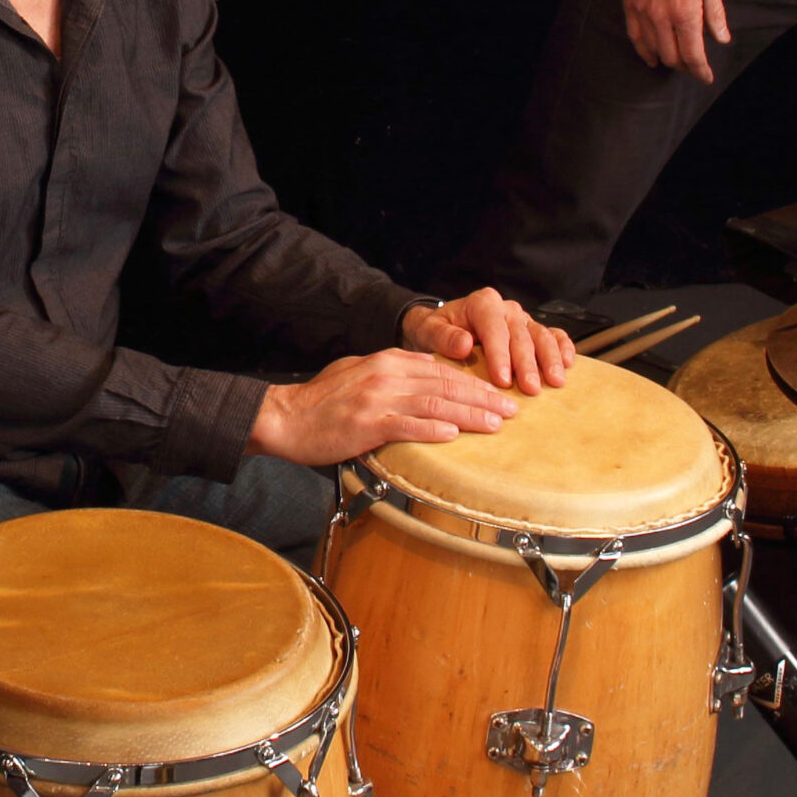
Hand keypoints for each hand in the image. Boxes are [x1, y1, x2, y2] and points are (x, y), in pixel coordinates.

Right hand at [247, 348, 519, 466]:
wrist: (284, 417)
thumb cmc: (320, 400)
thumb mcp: (358, 371)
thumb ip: (392, 368)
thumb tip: (426, 367)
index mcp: (387, 360)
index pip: (441, 370)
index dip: (474, 382)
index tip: (498, 394)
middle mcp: (387, 374)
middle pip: (446, 385)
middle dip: (484, 397)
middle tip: (512, 410)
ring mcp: (377, 399)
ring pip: (435, 405)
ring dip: (469, 415)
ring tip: (496, 424)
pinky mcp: (367, 424)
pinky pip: (407, 426)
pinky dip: (433, 430)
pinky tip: (454, 435)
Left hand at [403, 287, 573, 391]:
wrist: (442, 328)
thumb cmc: (436, 330)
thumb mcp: (429, 330)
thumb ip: (443, 336)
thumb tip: (465, 344)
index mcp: (483, 304)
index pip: (494, 329)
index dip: (500, 355)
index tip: (503, 380)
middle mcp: (507, 309)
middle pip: (521, 335)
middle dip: (527, 363)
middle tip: (531, 389)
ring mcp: (523, 320)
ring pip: (541, 336)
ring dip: (550, 359)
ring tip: (555, 382)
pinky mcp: (533, 331)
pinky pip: (553, 336)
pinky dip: (563, 347)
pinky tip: (569, 363)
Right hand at [621, 0, 728, 82]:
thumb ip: (715, 12)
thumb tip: (722, 38)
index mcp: (685, 11)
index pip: (693, 53)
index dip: (701, 70)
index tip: (707, 77)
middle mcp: (661, 16)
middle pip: (672, 56)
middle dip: (685, 66)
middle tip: (694, 66)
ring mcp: (642, 11)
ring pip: (652, 49)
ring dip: (665, 60)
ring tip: (675, 63)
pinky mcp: (629, 3)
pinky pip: (634, 35)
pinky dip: (643, 50)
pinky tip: (650, 56)